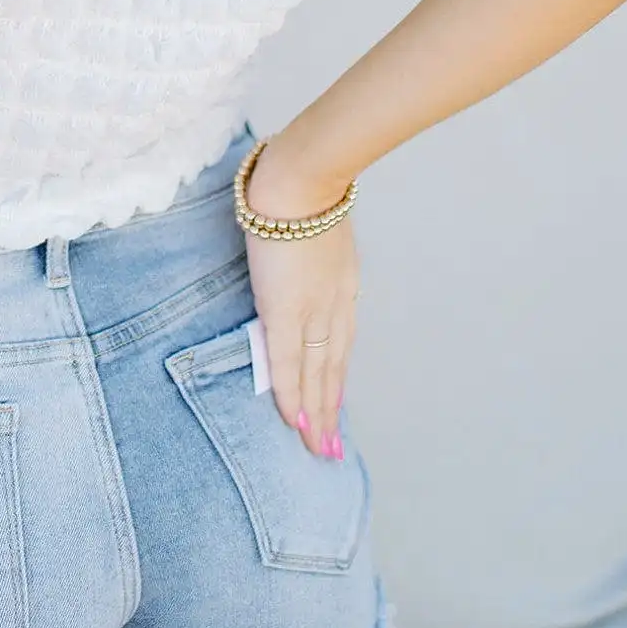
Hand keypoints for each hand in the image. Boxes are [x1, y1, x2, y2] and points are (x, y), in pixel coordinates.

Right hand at [243, 146, 359, 458]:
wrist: (300, 179)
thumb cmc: (304, 188)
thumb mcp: (321, 226)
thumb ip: (315, 251)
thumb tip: (303, 257)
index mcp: (342, 286)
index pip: (339, 342)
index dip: (336, 377)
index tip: (335, 407)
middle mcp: (333, 305)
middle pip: (332, 367)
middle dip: (330, 408)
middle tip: (330, 448)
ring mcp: (311, 311)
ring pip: (316, 373)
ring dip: (316, 412)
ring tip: (317, 446)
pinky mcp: (284, 310)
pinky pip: (287, 362)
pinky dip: (291, 393)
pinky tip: (293, 419)